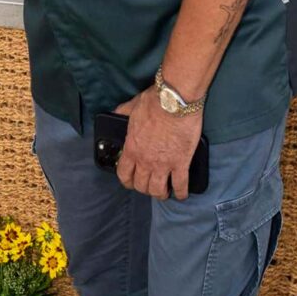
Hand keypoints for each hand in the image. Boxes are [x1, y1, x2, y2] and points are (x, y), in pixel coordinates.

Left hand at [114, 86, 202, 200]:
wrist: (175, 101)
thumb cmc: (154, 102)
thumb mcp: (132, 106)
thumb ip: (122, 113)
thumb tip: (115, 114)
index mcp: (132, 148)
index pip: (124, 174)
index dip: (127, 180)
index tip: (130, 181)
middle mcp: (145, 160)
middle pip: (141, 185)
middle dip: (143, 187)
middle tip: (148, 184)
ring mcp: (164, 164)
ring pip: (158, 190)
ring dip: (160, 193)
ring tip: (163, 191)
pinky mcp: (181, 163)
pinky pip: (180, 185)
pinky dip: (180, 193)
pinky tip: (180, 193)